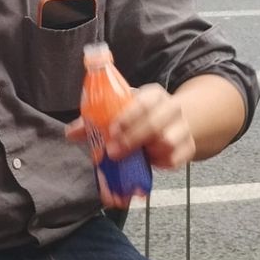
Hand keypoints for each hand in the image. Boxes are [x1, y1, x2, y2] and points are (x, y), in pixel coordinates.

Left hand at [67, 83, 196, 171]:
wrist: (173, 122)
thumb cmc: (140, 116)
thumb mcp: (120, 110)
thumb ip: (96, 120)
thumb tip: (71, 132)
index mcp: (153, 95)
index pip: (144, 101)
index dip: (128, 116)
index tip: (112, 130)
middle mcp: (171, 109)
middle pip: (155, 123)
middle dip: (132, 139)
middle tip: (114, 152)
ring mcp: (182, 128)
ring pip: (169, 142)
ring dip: (148, 151)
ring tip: (133, 157)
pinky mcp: (188, 148)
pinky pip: (176, 159)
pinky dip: (162, 163)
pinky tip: (149, 162)